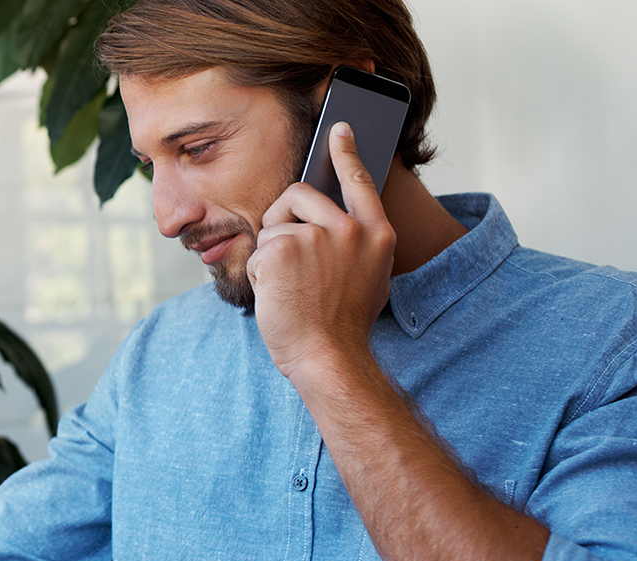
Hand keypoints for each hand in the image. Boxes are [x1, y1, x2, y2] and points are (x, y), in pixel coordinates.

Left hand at [247, 121, 396, 385]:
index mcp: (377, 234)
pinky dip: (261, 276)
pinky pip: (260, 251)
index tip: (339, 128)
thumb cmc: (341, 326)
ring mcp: (318, 236)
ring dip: (272, 257)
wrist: (328, 357)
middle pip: (298, 196)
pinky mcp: (285, 249)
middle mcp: (351, 229)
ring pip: (273, 228)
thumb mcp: (368, 278)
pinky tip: (280, 296)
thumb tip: (334, 221)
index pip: (359, 181)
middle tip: (289, 262)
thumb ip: (355, 245)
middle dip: (282, 222)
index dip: (346, 152)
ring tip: (293, 289)